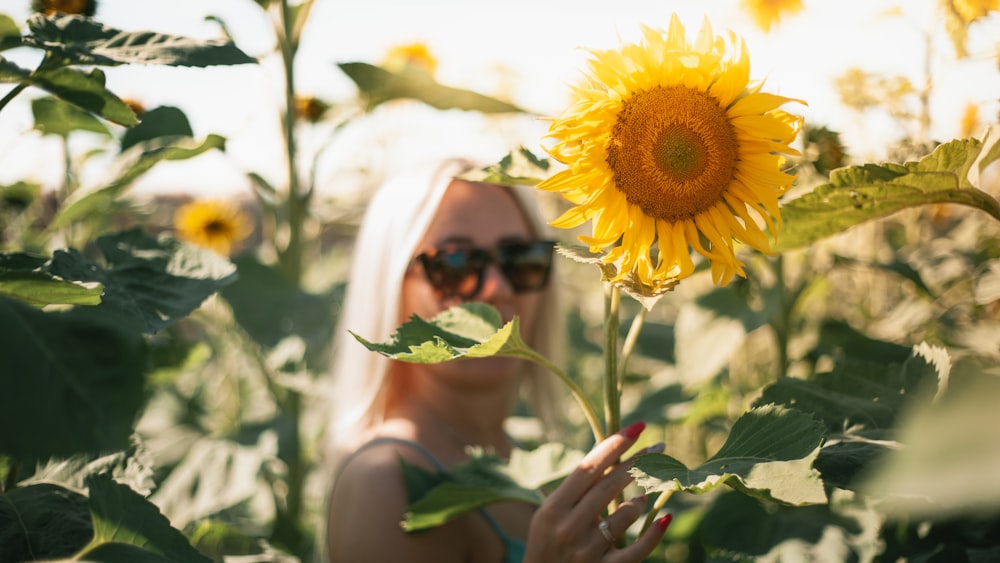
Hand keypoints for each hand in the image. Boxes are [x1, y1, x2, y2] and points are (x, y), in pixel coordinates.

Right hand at [522, 422, 671, 562]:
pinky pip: (636, 551)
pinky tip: (665, 517)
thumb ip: (576, 489)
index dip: (613, 446)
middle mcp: (568, 527)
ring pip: (625, 516)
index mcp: (554, 507)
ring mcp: (587, 551)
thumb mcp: (550, 514)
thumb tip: (610, 452)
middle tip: (659, 446)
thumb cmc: (548, 543)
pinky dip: (653, 534)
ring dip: (641, 499)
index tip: (636, 428)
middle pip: (610, 486)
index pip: (588, 468)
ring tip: (648, 491)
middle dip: (638, 463)